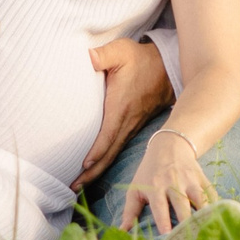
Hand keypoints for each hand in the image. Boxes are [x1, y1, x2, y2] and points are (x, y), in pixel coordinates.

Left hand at [72, 38, 175, 189]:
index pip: (108, 134)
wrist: (166, 67)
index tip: (84, 166)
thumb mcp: (121, 51)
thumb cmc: (140, 59)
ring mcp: (130, 126)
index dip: (97, 151)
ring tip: (78, 186)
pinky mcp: (131, 127)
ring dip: (96, 171)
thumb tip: (87, 56)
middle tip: (73, 188)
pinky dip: (104, 162)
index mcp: (121, 106)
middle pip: (109, 153)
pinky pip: (116, 149)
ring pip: (112, 154)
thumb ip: (103, 54)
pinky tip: (93, 170)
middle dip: (91, 173)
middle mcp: (127, 122)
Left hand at [119, 128, 213, 236]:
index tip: (167, 235)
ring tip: (208, 231)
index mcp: (155, 187)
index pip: (160, 206)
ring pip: (199, 198)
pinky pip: (211, 193)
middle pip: (182, 204)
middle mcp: (173, 183)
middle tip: (190, 239)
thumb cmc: (149, 172)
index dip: (164, 221)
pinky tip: (219, 219)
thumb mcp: (135, 189)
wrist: (169, 145)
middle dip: (186, 222)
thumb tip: (121, 233)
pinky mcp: (201, 178)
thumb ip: (130, 212)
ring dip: (204, 214)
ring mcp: (189, 180)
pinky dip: (216, 206)